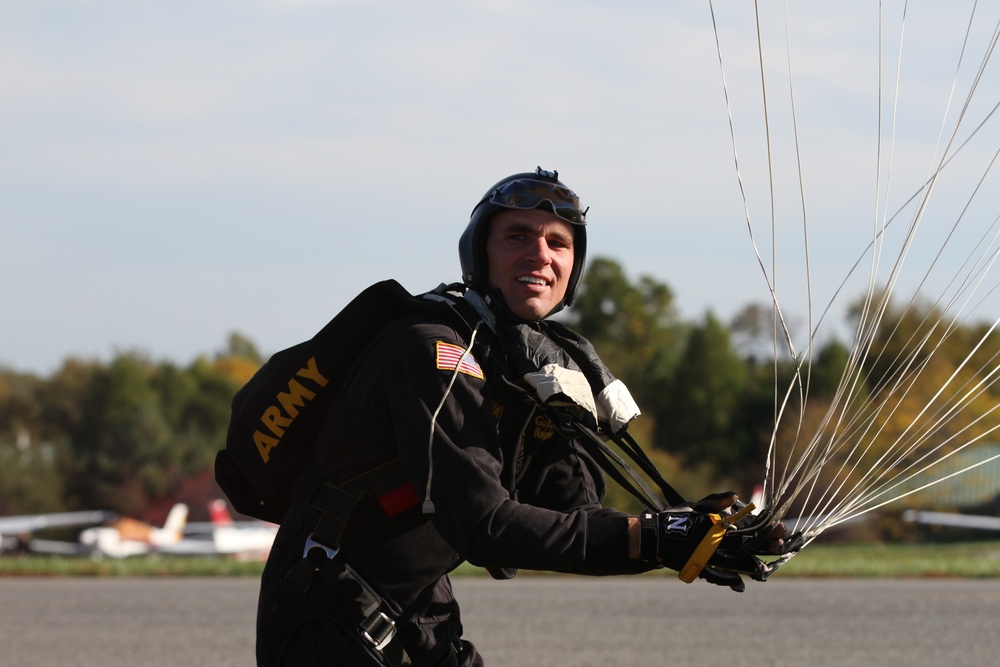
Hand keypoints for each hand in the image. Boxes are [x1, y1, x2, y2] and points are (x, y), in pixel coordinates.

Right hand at [639, 492, 783, 591]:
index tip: (779, 529)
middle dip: (764, 545)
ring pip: (735, 563)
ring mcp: (707, 558)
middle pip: (745, 547)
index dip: (765, 529)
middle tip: (779, 545)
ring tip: (764, 568)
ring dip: (751, 565)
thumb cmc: (674, 518)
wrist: (653, 537)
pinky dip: (728, 580)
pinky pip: (716, 576)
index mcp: (715, 526)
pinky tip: (739, 584)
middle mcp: (714, 543)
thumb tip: (735, 496)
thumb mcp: (695, 506)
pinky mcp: (699, 569)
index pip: (746, 528)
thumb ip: (715, 502)